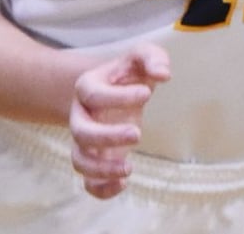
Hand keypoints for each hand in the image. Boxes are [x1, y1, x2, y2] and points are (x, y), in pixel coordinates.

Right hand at [68, 44, 170, 199]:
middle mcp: (80, 116)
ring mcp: (84, 142)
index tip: (147, 94)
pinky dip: (101, 189)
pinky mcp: (95, 160)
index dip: (118, 97)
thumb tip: (164, 74)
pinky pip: (88, 183)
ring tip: (129, 167)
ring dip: (101, 169)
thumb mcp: (141, 55)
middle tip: (138, 133)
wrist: (114, 89)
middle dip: (108, 136)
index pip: (94, 95)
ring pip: (80, 161)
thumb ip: (153, 57)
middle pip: (81, 132)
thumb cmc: (130, 72)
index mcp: (87, 87)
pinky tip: (124, 184)